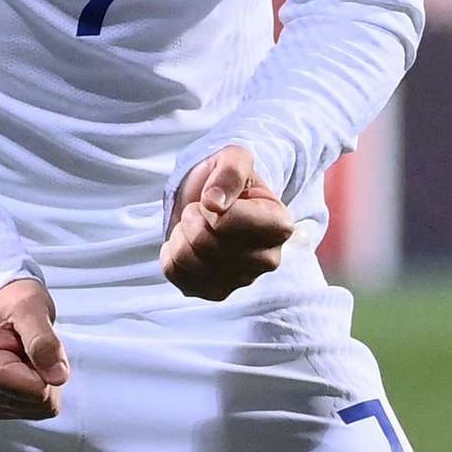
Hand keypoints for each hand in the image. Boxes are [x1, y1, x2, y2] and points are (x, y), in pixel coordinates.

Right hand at [0, 275, 67, 420]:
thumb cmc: (11, 302)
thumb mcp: (31, 309)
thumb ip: (43, 341)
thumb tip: (59, 378)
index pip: (37, 391)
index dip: (47, 366)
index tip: (30, 342)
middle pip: (39, 403)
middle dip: (44, 374)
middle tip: (28, 347)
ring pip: (39, 408)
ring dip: (41, 380)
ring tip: (23, 354)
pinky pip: (35, 409)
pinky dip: (36, 387)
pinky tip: (21, 366)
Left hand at [160, 144, 292, 299]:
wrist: (214, 203)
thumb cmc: (227, 180)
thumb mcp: (233, 158)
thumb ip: (230, 172)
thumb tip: (214, 203)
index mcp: (279, 226)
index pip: (227, 224)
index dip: (209, 206)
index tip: (216, 199)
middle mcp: (267, 260)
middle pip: (205, 244)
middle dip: (192, 218)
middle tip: (202, 210)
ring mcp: (241, 281)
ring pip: (187, 261)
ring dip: (181, 235)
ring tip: (196, 226)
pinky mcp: (215, 293)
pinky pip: (176, 275)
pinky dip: (172, 253)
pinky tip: (188, 244)